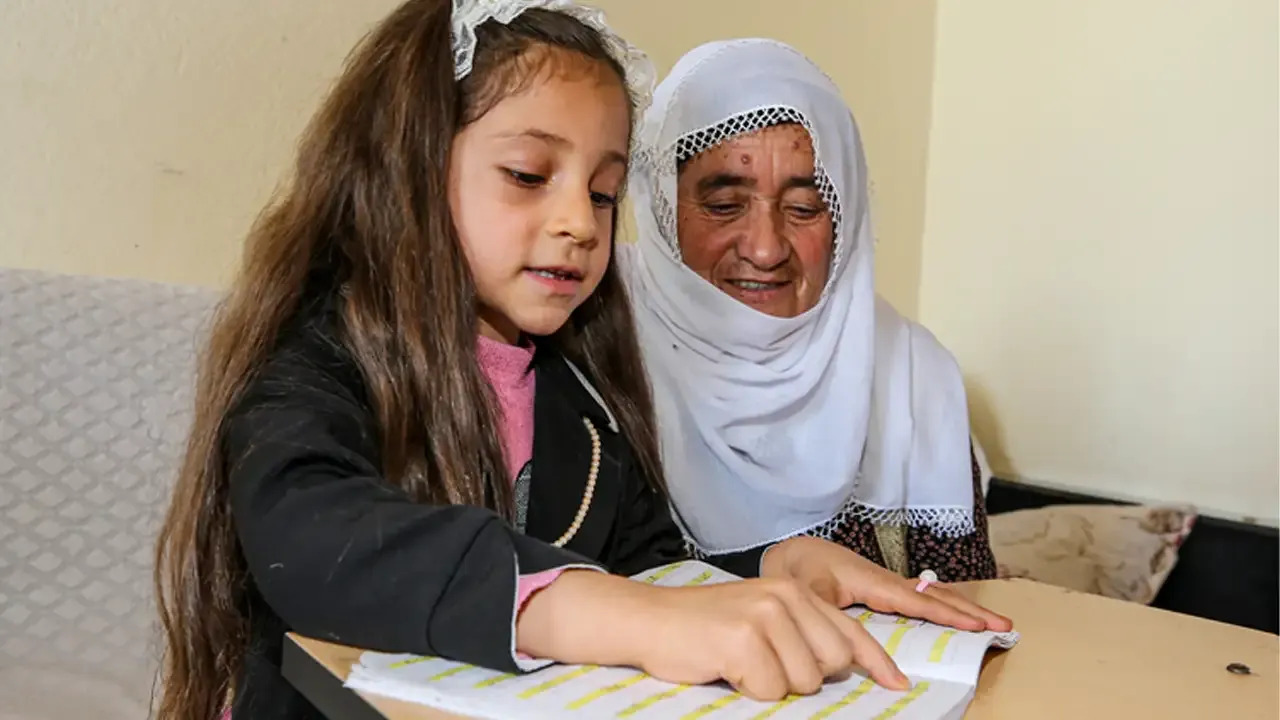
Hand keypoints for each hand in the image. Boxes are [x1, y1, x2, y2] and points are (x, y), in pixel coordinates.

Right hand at [630, 578, 910, 699]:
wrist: (649, 619)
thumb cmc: (704, 627)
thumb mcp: (761, 617)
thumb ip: (801, 632)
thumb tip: (844, 666)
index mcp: (794, 589)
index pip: (849, 630)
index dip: (875, 662)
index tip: (896, 684)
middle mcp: (784, 596)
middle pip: (832, 664)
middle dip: (803, 677)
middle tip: (764, 663)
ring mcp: (765, 616)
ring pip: (802, 682)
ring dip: (772, 685)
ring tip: (740, 663)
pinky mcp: (744, 639)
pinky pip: (768, 690)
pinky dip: (748, 690)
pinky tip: (725, 667)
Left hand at [763, 536, 1013, 632]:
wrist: (790, 552)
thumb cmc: (798, 570)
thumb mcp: (807, 593)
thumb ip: (827, 615)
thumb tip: (845, 642)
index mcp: (873, 581)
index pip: (918, 601)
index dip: (948, 614)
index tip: (978, 625)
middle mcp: (887, 580)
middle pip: (937, 595)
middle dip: (971, 611)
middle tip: (1005, 625)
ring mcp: (888, 583)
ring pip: (934, 594)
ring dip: (963, 607)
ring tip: (993, 622)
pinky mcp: (883, 588)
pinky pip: (922, 596)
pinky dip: (946, 604)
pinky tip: (958, 614)